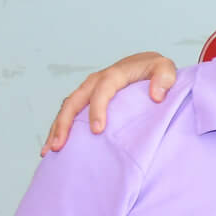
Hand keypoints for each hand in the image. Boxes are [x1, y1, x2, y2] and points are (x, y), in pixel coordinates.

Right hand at [42, 52, 177, 153]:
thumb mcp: (165, 68)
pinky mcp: (87, 99)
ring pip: (67, 108)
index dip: (97, 109)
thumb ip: (164, 77)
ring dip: (57, 128)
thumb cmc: (156, 69)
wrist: (146, 65)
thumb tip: (156, 95)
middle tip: (60, 145)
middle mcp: (96, 81)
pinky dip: (60, 128)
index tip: (97, 130)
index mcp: (113, 74)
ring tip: (50, 150)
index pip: (101, 91)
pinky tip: (54, 146)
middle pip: (74, 101)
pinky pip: (70, 113)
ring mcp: (88, 90)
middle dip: (65, 123)